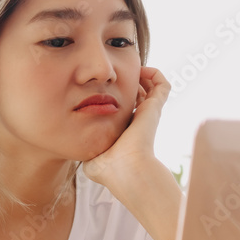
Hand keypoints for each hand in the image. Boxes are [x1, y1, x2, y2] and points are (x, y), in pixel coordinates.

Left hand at [83, 66, 170, 189]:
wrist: (125, 170)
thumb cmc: (107, 168)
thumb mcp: (91, 157)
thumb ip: (84, 150)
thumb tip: (77, 149)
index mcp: (124, 131)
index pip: (123, 111)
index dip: (116, 99)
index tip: (101, 91)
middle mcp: (138, 121)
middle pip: (138, 96)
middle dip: (128, 84)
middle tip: (114, 76)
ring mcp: (148, 114)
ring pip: (152, 89)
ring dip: (142, 76)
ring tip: (130, 69)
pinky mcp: (155, 108)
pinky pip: (163, 85)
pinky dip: (155, 73)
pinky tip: (141, 69)